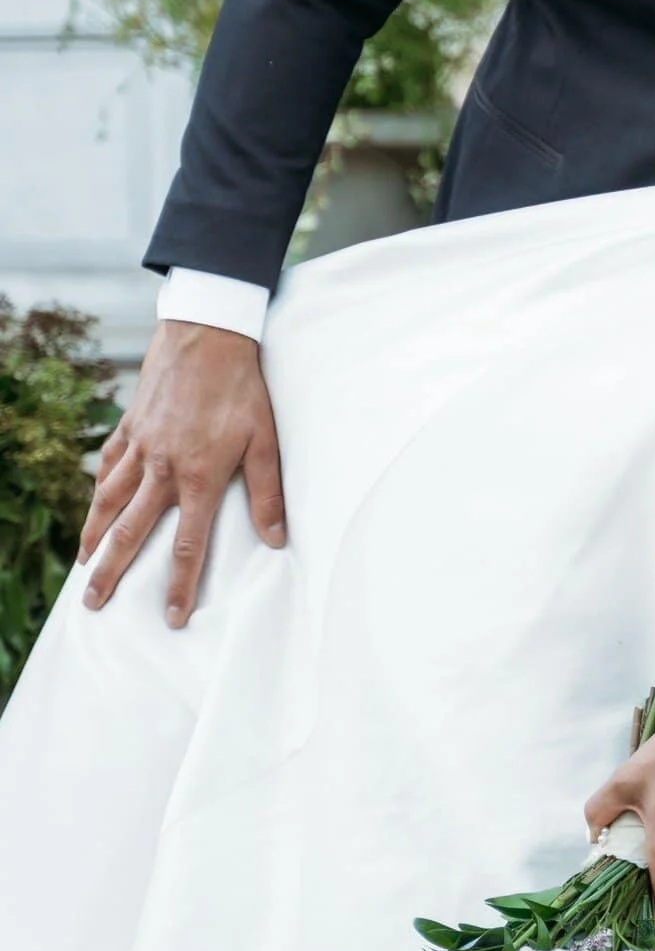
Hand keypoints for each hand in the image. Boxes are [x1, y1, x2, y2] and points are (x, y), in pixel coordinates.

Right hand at [79, 321, 285, 625]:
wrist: (207, 332)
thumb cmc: (242, 386)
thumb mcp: (265, 439)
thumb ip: (268, 492)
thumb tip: (276, 539)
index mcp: (199, 477)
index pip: (187, 546)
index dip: (179, 586)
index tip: (170, 618)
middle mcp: (162, 468)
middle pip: (131, 532)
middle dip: (111, 573)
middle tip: (93, 604)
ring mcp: (140, 446)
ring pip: (109, 500)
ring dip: (93, 535)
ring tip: (82, 564)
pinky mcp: (130, 425)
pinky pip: (109, 464)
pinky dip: (99, 487)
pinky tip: (95, 502)